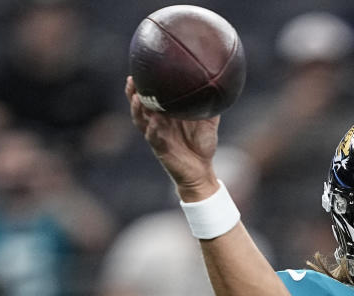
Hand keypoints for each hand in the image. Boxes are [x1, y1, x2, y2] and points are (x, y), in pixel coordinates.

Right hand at [124, 76, 218, 199]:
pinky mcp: (160, 148)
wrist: (202, 170)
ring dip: (137, 109)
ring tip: (137, 97)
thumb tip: (220, 89)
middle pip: (139, 105)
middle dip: (133, 92)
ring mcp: (157, 135)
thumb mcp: (208, 123)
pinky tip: (154, 121)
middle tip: (132, 79)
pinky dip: (153, 129)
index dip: (143, 84)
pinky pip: (153, 137)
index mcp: (166, 114)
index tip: (141, 68)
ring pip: (141, 120)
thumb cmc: (202, 145)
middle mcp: (157, 122)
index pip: (151, 96)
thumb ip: (211, 108)